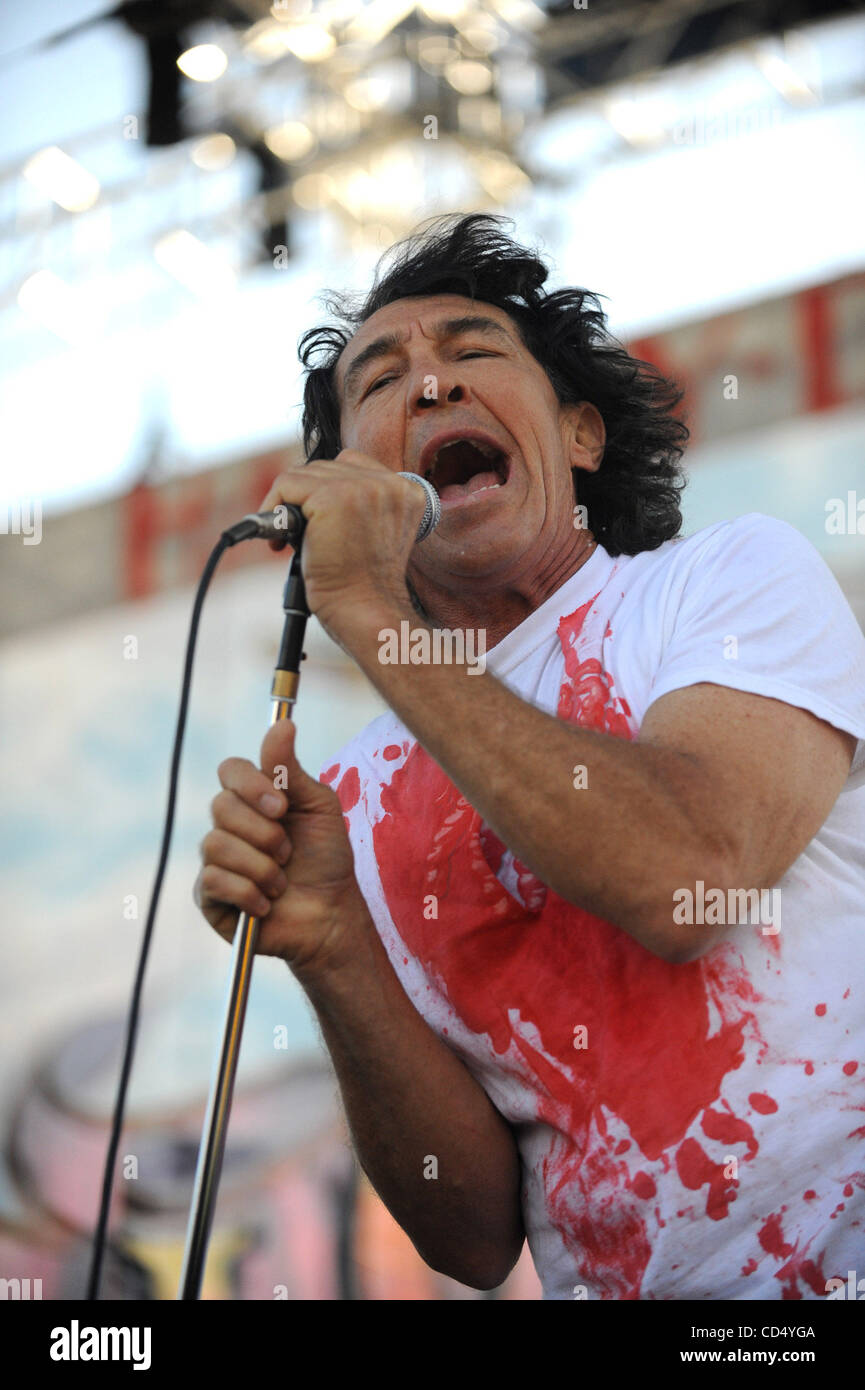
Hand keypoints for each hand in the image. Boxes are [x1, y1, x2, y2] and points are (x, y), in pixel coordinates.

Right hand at [194, 719, 366, 979]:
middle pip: (221, 807)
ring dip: (262, 867)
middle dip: (265, 833)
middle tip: (289, 852)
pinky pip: (214, 881)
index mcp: (252, 798)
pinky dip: (249, 893)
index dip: (251, 785)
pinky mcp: (208, 896)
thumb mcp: (318, 807)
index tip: (282, 806)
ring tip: (281, 882)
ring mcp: (215, 860)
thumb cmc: (326, 857)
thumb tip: (282, 724)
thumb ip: (292, 770)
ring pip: (217, 846)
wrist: (330, 913)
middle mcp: (228, 825)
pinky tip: (267, 904)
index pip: (230, 770)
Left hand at [259, 452, 426, 641]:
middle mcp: (391, 484)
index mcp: (407, 492)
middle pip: (327, 467)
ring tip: (288, 540)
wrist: (365, 611)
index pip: (353, 466)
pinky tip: (279, 539)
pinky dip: (273, 506)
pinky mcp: (334, 495)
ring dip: (288, 505)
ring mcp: (364, 487)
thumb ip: (359, 506)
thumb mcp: (372, 535)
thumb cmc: (363, 587)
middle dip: (304, 499)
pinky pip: (287, 484)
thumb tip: (311, 493)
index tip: (316, 522)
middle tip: (297, 534)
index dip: (326, 490)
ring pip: (305, 474)